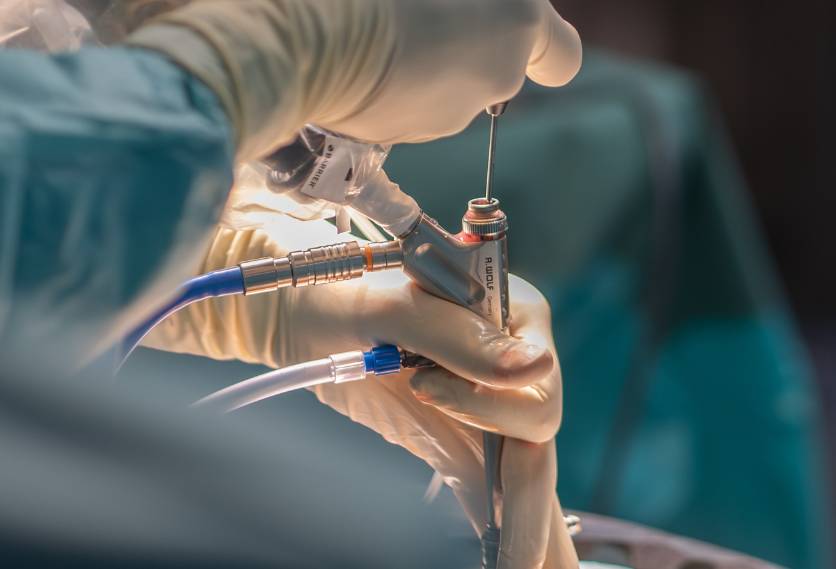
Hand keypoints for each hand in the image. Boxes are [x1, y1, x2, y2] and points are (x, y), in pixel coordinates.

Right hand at [128, 0, 580, 159]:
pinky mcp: (401, 136)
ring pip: (446, 84)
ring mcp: (451, 113)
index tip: (502, 7)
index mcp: (520, 16)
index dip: (542, 35)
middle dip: (463, 31)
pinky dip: (386, 83)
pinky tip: (350, 47)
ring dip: (422, 56)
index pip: (562, 53)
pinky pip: (402, 104)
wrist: (307, 25)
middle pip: (496, 60)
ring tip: (371, 15)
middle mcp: (498, 75)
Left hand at [148, 222, 578, 568]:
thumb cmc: (343, 293)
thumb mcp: (392, 305)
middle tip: (517, 563)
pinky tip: (510, 560)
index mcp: (515, 317)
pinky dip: (503, 528)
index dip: (492, 402)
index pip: (536, 381)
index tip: (423, 388)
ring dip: (531, 528)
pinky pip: (490, 489)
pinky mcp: (459, 440)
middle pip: (536, 435)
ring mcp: (489, 406)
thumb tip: (534, 367)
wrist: (299, 316)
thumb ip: (458, 336)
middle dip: (532, 504)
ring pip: (525, 474)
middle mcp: (512, 363)